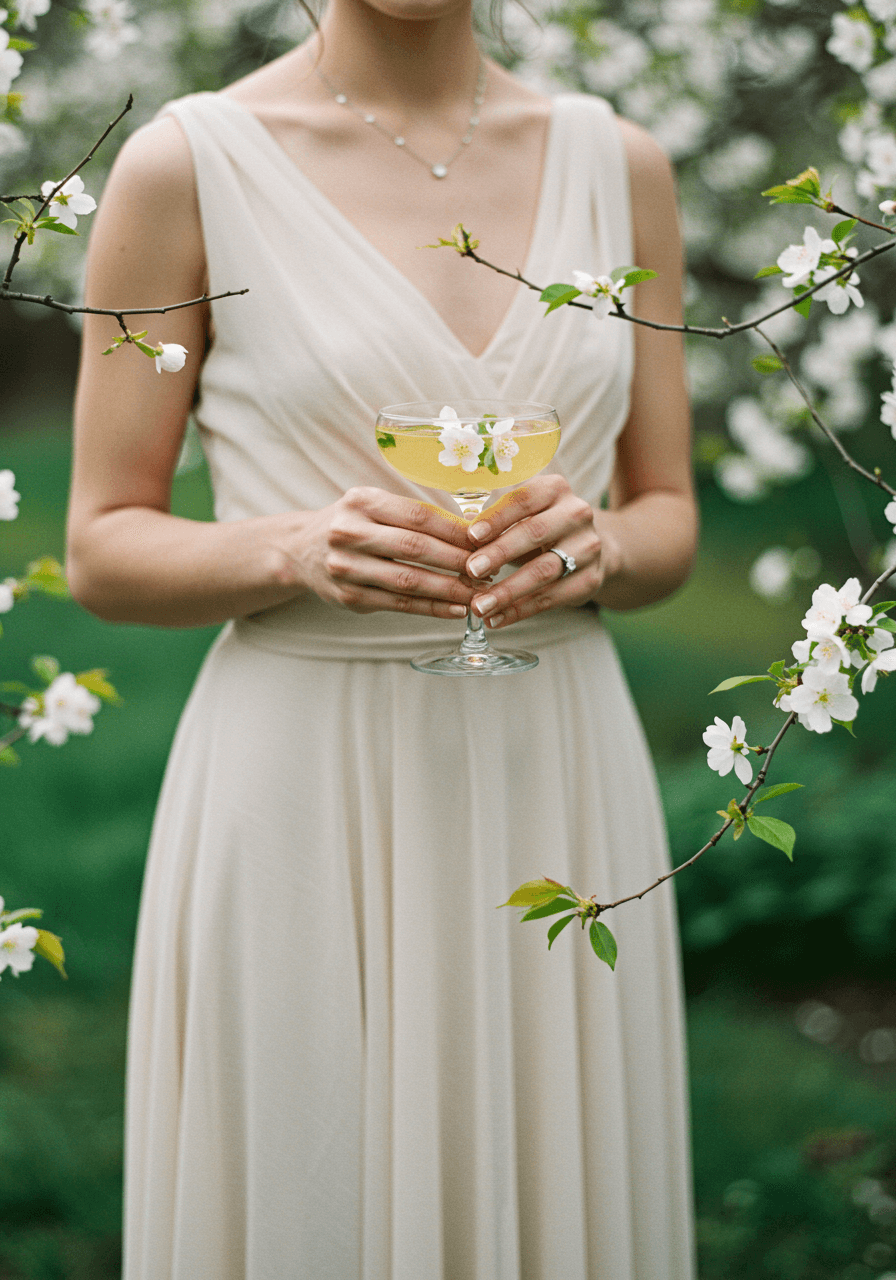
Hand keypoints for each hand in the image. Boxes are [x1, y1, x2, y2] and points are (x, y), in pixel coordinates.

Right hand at [291, 487, 477, 618]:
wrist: (300, 550)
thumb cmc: (352, 524)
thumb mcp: (373, 505)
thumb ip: (413, 515)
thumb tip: (472, 530)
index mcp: (361, 502)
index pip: (419, 516)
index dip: (456, 530)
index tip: (486, 541)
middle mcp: (350, 532)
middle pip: (415, 548)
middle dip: (458, 561)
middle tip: (489, 570)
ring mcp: (346, 567)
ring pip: (409, 580)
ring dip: (449, 589)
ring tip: (478, 593)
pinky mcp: (349, 597)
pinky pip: (399, 604)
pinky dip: (431, 608)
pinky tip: (455, 609)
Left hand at [463, 476, 611, 628]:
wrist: (588, 549)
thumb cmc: (540, 527)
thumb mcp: (522, 516)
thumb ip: (495, 521)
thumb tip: (457, 534)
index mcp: (555, 489)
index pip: (523, 500)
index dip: (497, 518)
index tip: (471, 536)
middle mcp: (577, 514)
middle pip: (535, 533)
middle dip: (499, 553)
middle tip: (471, 571)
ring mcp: (588, 547)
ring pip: (544, 571)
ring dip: (507, 591)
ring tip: (479, 605)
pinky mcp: (590, 579)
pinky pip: (551, 598)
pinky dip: (520, 611)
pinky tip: (496, 619)